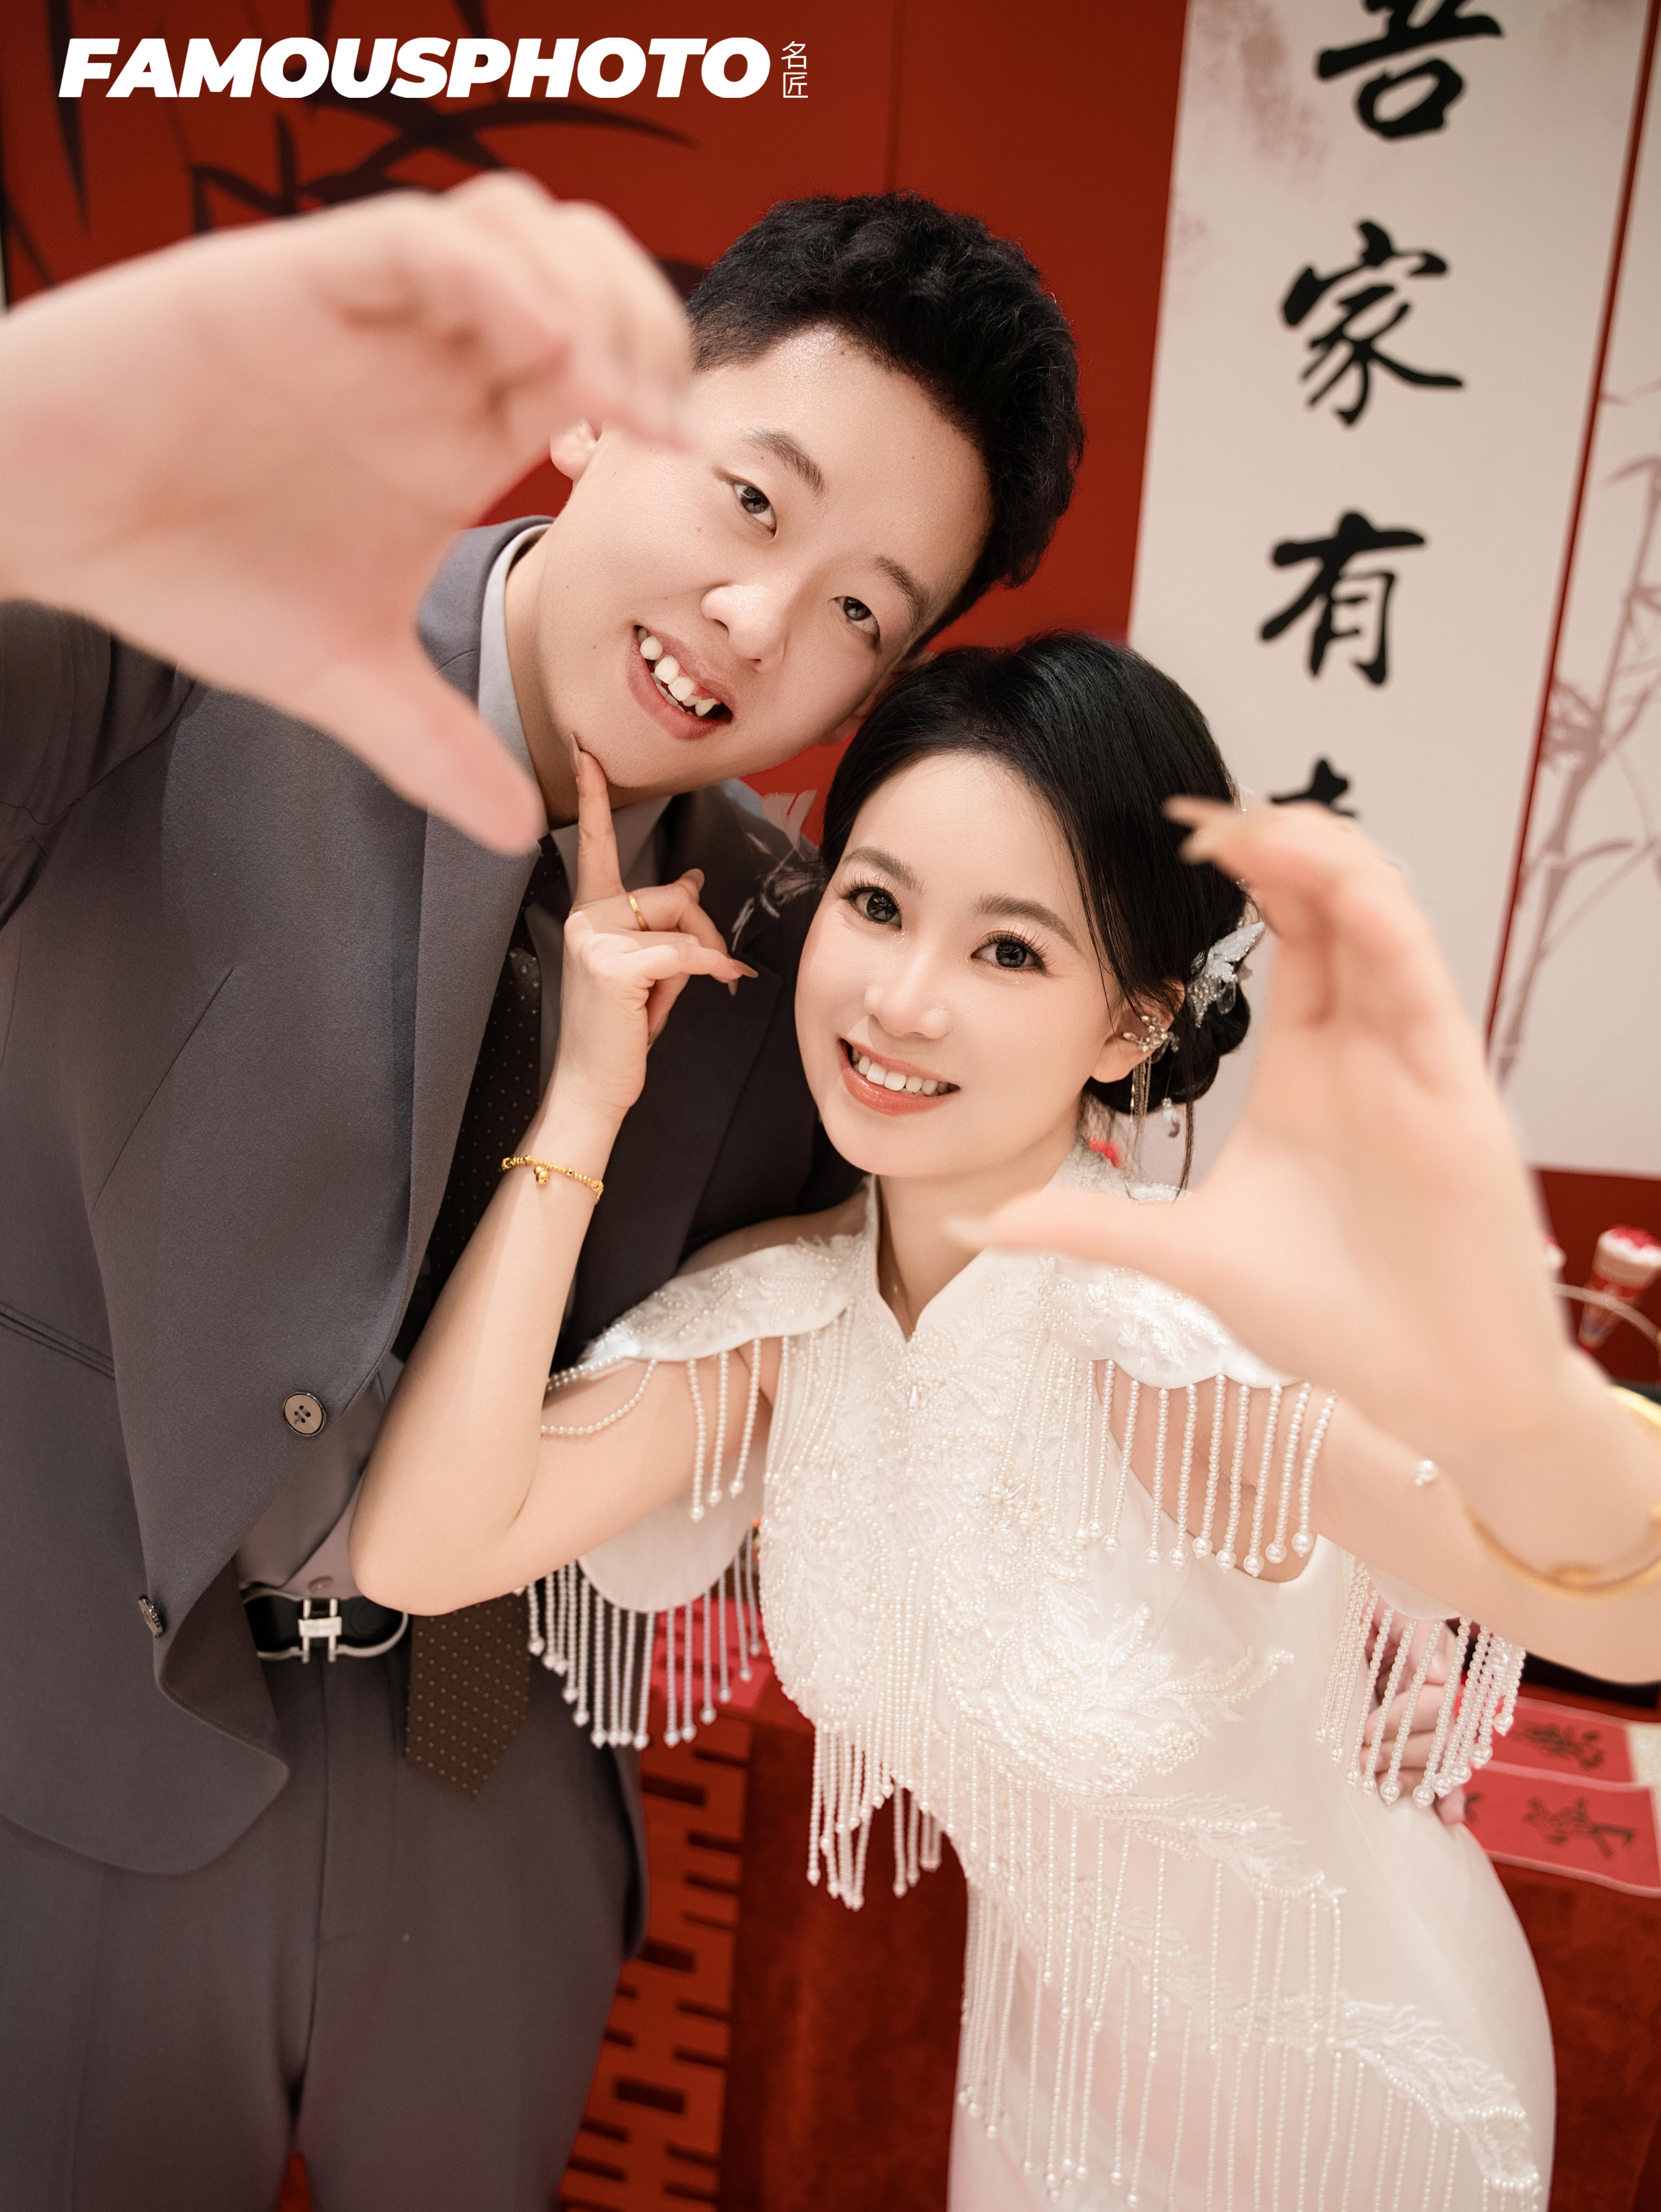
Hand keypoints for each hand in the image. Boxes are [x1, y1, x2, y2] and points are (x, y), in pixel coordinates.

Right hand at [0, 177, 691, 852]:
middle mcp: (428, 356)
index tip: (683, 458)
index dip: (658, 391)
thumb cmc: (189, 570)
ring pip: (519, 225)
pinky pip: (416, 238)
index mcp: (458, 426)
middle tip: (654, 416)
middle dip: (646, 323)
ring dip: (582, 288)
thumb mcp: (337, 676)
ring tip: (592, 385)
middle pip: (587, 271)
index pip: (599, 362)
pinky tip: (528, 342)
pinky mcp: (291, 281)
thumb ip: (430, 744)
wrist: (53, 523)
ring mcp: (368, 313)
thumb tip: (517, 837)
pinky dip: (488, 274)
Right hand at [540, 746, 753, 1129]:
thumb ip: (665, 922)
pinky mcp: (613, 965)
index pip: (595, 843)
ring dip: (702, 959)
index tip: (587, 752)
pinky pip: (686, 952)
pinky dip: (712, 969)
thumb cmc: (619, 1028)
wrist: (592, 1083)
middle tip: (709, 970)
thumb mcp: (646, 967)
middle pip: (675, 894)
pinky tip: (724, 983)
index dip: (594, 797)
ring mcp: (594, 938)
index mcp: (589, 911)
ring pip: (684, 922)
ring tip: (676, 996)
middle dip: (704, 932)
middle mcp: (586, 916)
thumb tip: (695, 878)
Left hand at [972, 802, 1570, 1465]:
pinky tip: (1332, 875)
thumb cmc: (1329, 1317)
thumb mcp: (1181, 1254)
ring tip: (1247, 821)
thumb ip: (1081, 1226)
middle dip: (1273, 838)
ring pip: (1381, 914)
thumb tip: (975, 1222)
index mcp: (1310, 1064)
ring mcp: (1412, 1058)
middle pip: (1332, 900)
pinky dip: (1380, 914)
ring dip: (1320, 853)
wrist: (1425, 1387)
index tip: (1168, 832)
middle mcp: (1365, 1044)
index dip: (1242, 868)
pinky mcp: (1454, 1085)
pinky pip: (1421, 973)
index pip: (1288, 931)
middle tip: (1196, 811)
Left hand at [1362, 1612, 1465, 1825]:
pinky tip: (1449, 1818)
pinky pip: (1448, 1774)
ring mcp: (1437, 1722)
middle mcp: (1445, 1697)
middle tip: (1361, 1757)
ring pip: (1443, 1764)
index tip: (1365, 1728)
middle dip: (1400, 1754)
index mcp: (1440, 1667)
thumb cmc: (1379, 1601)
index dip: (1401, 1721)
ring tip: (1377, 1783)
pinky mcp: (1425, 1740)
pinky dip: (1450, 1797)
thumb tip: (1440, 1677)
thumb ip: (1420, 1637)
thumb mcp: (1395, 1607)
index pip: (1437, 1707)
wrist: (1361, 1607)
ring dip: (1411, 1779)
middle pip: (1442, 1742)